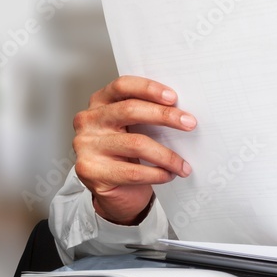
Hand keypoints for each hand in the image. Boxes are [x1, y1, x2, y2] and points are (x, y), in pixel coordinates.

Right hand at [72, 76, 195, 224]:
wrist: (113, 190)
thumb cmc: (127, 153)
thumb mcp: (133, 127)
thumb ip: (147, 114)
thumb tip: (182, 112)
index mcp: (100, 102)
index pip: (122, 86)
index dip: (148, 88)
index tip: (173, 97)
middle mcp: (89, 120)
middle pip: (129, 110)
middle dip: (165, 116)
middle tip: (190, 123)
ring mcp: (86, 146)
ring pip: (135, 144)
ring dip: (167, 155)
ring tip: (183, 164)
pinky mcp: (91, 171)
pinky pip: (133, 171)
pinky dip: (157, 173)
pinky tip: (168, 174)